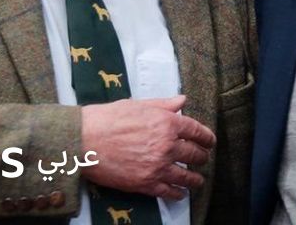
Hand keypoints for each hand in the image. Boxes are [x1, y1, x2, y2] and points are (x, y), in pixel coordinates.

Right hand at [80, 95, 214, 199]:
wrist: (85, 140)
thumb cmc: (108, 119)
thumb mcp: (138, 105)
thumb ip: (163, 105)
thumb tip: (182, 100)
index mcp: (167, 123)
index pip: (197, 131)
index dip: (207, 137)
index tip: (209, 141)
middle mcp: (167, 146)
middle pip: (195, 154)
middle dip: (202, 157)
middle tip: (203, 158)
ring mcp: (158, 166)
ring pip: (187, 177)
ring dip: (195, 179)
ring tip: (198, 180)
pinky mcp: (146, 183)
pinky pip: (169, 192)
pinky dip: (178, 193)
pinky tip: (181, 193)